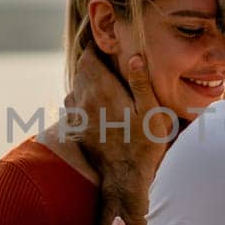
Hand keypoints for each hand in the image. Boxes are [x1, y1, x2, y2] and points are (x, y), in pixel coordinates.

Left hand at [65, 48, 172, 182]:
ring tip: (103, 82)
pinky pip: (72, 106)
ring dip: (86, 82)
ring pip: (75, 88)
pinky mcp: (76, 129)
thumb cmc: (143, 144)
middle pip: (80, 71)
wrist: (125, 177)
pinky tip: (94, 104)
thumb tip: (135, 57)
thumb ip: (141, 83)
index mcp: (102, 91)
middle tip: (108, 62)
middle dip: (92, 64)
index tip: (107, 47)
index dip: (95, 49)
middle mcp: (84, 100)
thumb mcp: (151, 112)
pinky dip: (81, 100)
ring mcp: (77, 116)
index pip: (88, 59)